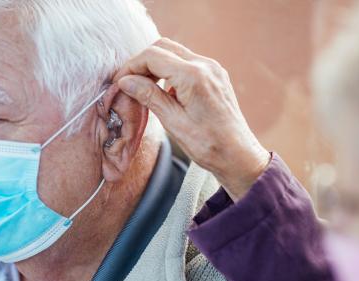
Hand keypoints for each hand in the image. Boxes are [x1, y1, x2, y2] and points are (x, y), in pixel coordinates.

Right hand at [113, 38, 270, 200]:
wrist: (238, 154)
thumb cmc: (208, 144)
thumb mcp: (173, 122)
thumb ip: (149, 96)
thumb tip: (126, 81)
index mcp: (194, 76)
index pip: (153, 56)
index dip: (131, 67)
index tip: (120, 82)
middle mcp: (206, 66)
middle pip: (163, 47)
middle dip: (142, 62)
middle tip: (129, 83)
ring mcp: (213, 69)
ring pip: (175, 52)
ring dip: (155, 65)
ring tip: (143, 87)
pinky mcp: (215, 75)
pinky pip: (187, 62)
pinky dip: (170, 70)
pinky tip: (163, 90)